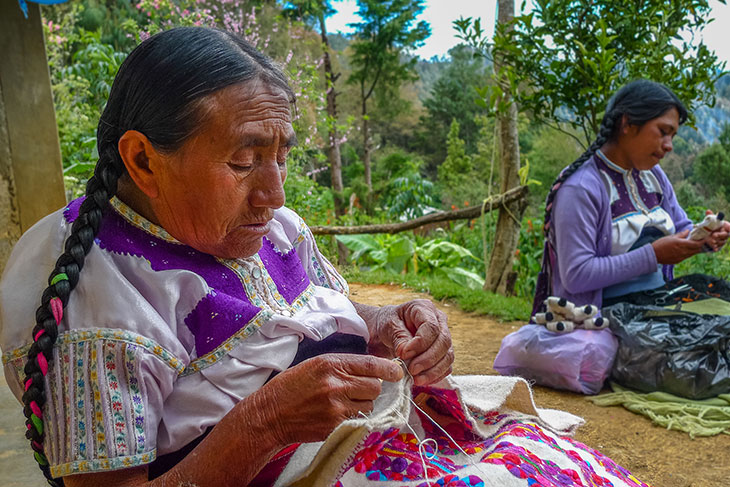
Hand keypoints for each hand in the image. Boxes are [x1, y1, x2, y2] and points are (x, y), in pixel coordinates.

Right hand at [260, 354, 402, 445]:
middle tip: (358, 389)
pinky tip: (338, 414)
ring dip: (362, 403)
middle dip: (372, 387)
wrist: (270, 414)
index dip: (388, 369)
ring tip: (342, 402)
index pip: (370, 364)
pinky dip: (354, 417)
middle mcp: (336, 385)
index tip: (397, 372)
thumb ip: (342, 365)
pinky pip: (358, 420)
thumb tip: (371, 369)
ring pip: (369, 405)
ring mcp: (336, 408)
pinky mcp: (335, 426)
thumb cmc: (291, 386)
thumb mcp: (315, 365)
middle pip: (375, 386)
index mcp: (330, 364)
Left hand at [373, 299, 452, 385]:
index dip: (420, 343)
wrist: (389, 332)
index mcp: (424, 308)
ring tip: (416, 379)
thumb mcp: (389, 326)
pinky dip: (436, 375)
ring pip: (448, 356)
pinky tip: (422, 380)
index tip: (404, 354)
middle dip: (428, 359)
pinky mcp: (444, 353)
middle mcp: (439, 321)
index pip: (431, 327)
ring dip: (433, 370)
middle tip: (412, 370)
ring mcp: (444, 337)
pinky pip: (447, 366)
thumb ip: (399, 337)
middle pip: (444, 341)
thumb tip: (406, 353)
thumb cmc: (389, 324)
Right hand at [651, 229, 703, 263]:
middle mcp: (683, 251)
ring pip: (692, 254)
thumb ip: (681, 235)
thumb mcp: (671, 237)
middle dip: (700, 246)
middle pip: (696, 250)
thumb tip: (688, 231)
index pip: (696, 244)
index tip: (705, 239)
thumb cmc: (661, 244)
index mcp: (681, 244)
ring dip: (695, 250)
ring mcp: (681, 257)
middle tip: (701, 242)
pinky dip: (689, 253)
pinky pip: (687, 257)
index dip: (702, 242)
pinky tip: (687, 250)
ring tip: (695, 246)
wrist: (653, 254)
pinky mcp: (678, 261)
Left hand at [703, 209, 729, 251]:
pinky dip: (716, 247)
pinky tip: (714, 248)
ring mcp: (723, 240)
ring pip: (722, 241)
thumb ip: (710, 217)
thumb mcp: (709, 222)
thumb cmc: (709, 227)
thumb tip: (708, 211)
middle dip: (720, 235)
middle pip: (725, 235)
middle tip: (713, 235)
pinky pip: (719, 247)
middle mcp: (725, 233)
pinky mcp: (719, 246)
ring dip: (717, 241)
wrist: (705, 236)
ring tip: (711, 241)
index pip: (729, 227)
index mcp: (724, 226)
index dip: (729, 227)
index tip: (728, 228)